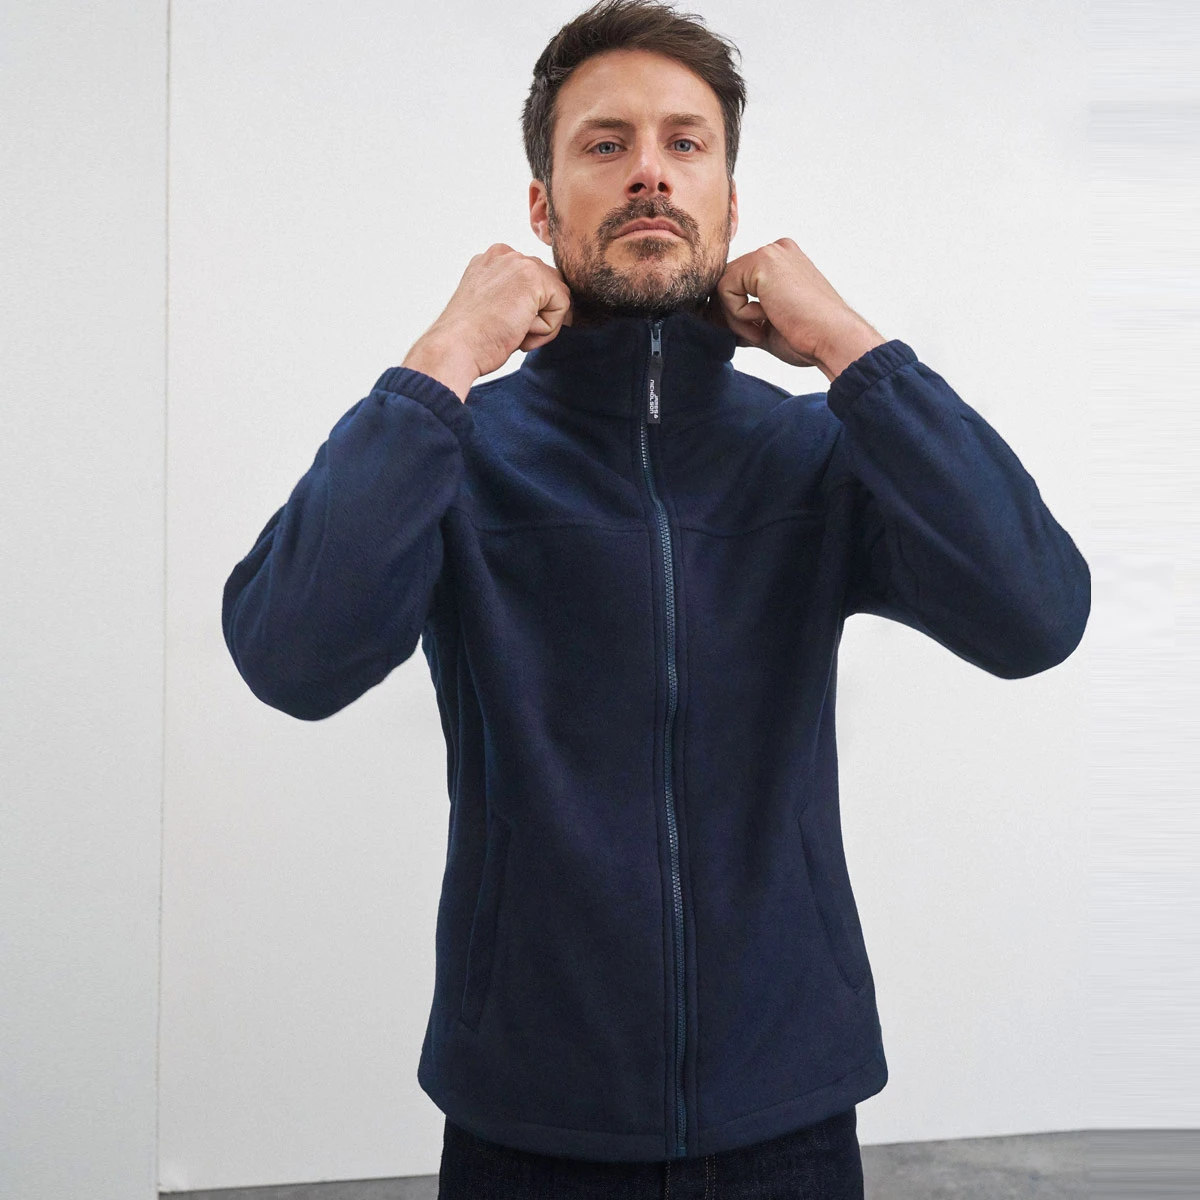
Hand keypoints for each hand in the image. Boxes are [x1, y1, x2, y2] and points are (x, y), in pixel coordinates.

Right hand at [409, 244, 573, 383]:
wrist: (455, 348)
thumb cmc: (469, 338)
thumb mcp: (492, 306)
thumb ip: (513, 295)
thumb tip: (541, 303)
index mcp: (493, 259)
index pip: (534, 283)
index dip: (528, 312)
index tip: (501, 324)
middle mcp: (506, 255)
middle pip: (550, 287)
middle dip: (537, 316)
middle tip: (507, 330)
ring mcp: (520, 263)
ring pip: (557, 299)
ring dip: (541, 324)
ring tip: (511, 330)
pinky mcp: (534, 279)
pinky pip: (562, 308)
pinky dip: (546, 330)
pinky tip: (518, 331)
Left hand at [713, 238, 884, 379]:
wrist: (832, 339)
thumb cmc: (809, 337)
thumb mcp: (769, 324)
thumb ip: (744, 315)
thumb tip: (715, 320)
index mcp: (782, 262)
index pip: (739, 283)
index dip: (737, 313)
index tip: (756, 333)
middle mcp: (777, 251)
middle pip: (727, 282)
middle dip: (733, 315)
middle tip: (758, 334)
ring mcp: (770, 253)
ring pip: (723, 286)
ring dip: (736, 317)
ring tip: (764, 328)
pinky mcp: (762, 262)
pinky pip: (725, 290)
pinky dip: (739, 314)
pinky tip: (767, 318)